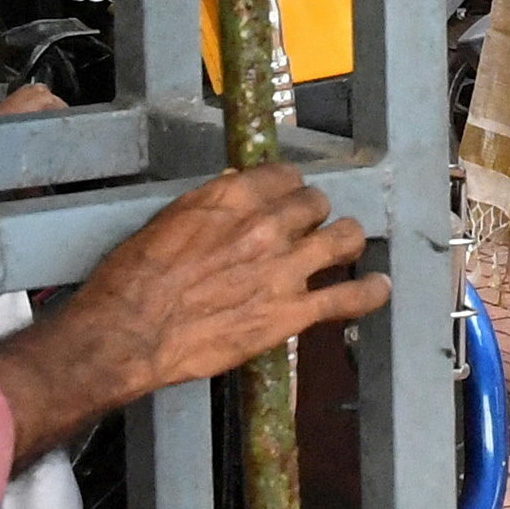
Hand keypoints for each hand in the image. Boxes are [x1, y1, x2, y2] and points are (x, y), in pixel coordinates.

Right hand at [0, 166, 387, 460]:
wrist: (129, 332)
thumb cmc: (134, 279)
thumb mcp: (168, 221)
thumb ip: (212, 207)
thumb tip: (236, 194)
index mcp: (232, 196)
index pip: (284, 176)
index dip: (288, 188)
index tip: (285, 198)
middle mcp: (266, 225)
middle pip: (315, 203)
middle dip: (312, 213)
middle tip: (306, 228)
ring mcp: (284, 269)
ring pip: (343, 237)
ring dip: (346, 239)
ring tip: (346, 245)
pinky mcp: (291, 313)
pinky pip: (348, 298)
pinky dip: (370, 292)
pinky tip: (379, 288)